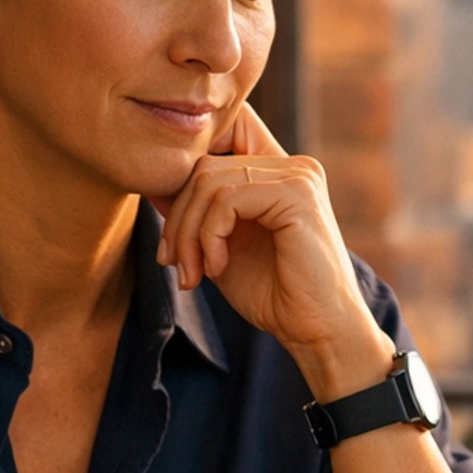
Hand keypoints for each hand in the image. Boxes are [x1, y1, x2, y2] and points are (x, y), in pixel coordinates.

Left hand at [155, 105, 393, 398]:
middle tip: (174, 264)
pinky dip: (210, 236)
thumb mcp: (220, 248)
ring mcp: (298, 176)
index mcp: (279, 172)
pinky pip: (227, 200)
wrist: (318, 332)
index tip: (172, 233)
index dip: (184, 174)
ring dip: (188, 233)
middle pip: (204, 166)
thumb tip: (155, 186)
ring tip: (194, 273)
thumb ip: (196, 215)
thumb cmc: (274, 295)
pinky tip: (218, 268)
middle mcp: (293, 166)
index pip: (221, 140)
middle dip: (178, 219)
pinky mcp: (297, 194)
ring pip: (209, 182)